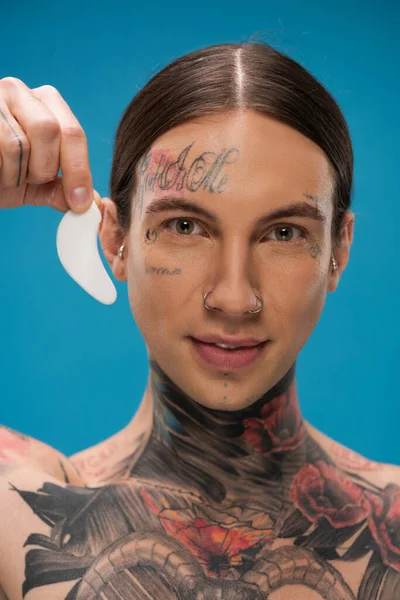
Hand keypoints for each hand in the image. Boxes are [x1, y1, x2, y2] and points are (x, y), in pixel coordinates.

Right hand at [0, 77, 99, 211]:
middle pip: (50, 131)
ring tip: (8, 175)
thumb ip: (62, 189)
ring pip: (19, 142)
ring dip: (18, 172)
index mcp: (46, 103)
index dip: (79, 171)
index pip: (73, 133)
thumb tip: (93, 203)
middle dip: (44, 167)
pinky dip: (1, 170)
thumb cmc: (2, 173)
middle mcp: (20, 92)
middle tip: (32, 180)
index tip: (80, 203)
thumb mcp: (36, 184)